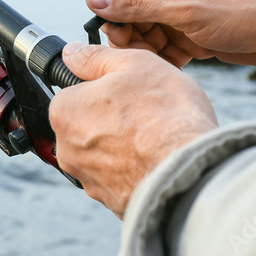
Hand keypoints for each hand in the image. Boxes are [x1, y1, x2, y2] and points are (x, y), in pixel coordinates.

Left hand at [49, 42, 218, 218]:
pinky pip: (123, 179)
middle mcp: (68, 150)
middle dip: (114, 119)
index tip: (127, 91)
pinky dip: (138, 171)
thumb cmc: (164, 115)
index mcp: (65, 112)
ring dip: (127, 147)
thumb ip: (96, 58)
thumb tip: (72, 53)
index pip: (76, 93)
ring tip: (158, 139)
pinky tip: (160, 162)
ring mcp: (90, 180)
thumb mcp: (133, 64)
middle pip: (90, 125)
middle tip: (148, 113)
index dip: (104, 88)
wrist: (191, 172)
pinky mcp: (113, 202)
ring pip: (106, 154)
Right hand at [87, 0, 255, 67]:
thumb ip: (137, 3)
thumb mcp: (184, 7)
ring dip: (147, 51)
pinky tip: (174, 68)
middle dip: (129, 36)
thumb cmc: (246, 7)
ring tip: (161, 63)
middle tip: (142, 54)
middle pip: (127, 12)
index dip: (110, 12)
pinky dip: (164, 59)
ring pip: (145, 32)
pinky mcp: (194, 32)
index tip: (116, 37)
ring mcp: (183, 9)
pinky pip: (165, 47)